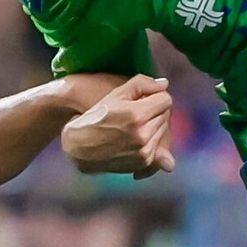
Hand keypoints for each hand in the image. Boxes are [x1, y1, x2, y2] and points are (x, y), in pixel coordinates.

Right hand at [61, 74, 175, 176]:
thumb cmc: (96, 116)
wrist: (80, 147)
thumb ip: (142, 84)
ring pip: (164, 131)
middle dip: (156, 110)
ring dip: (155, 125)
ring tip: (136, 124)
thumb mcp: (115, 94)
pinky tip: (136, 137)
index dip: (156, 95)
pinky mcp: (143, 162)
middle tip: (139, 110)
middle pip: (166, 115)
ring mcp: (145, 151)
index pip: (166, 99)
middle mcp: (144, 135)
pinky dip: (151, 140)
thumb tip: (164, 84)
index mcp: (138, 115)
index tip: (145, 98)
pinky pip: (158, 146)